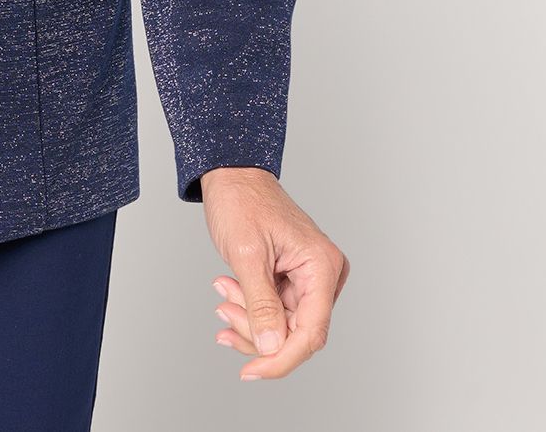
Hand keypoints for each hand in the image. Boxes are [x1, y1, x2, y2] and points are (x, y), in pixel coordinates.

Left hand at [200, 167, 347, 378]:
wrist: (231, 174)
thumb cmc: (240, 200)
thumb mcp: (246, 253)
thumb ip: (261, 303)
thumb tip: (272, 347)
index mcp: (322, 265)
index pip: (310, 332)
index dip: (281, 358)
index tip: (251, 371)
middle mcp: (323, 274)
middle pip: (295, 333)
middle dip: (255, 330)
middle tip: (222, 310)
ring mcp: (309, 278)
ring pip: (282, 325)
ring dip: (248, 318)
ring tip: (222, 292)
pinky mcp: (294, 279)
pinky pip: (274, 310)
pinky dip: (249, 307)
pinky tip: (228, 291)